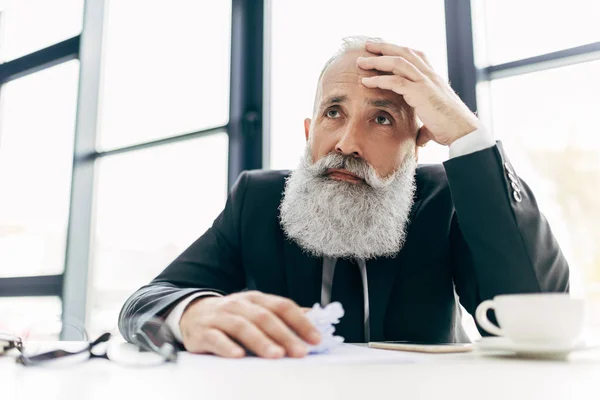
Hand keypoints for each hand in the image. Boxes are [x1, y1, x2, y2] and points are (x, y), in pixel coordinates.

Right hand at [179, 291, 320, 358]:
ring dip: (260, 341)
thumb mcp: (256, 310)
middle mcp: (239, 304)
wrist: (191, 314)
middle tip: (300, 352)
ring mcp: (220, 317)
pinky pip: (216, 338)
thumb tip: (313, 318)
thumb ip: (281, 315)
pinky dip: (227, 347)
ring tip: (276, 355)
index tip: (316, 339)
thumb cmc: (231, 316)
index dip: (301, 322)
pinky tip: (239, 356)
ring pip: (242, 326)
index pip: (282, 306)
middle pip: (264, 317)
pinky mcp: (203, 332)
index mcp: (255, 299)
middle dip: (284, 335)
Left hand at [356, 41, 480, 146]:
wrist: (463, 133)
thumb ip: (425, 126)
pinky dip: (379, 80)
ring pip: (398, 62)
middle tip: (367, 46)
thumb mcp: (434, 123)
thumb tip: (420, 138)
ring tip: (361, 61)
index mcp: (434, 79)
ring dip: (377, 60)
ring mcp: (426, 82)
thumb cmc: (451, 129)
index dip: (398, 50)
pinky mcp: (421, 93)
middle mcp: (430, 76)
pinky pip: (396, 82)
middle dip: (384, 47)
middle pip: (405, 52)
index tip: (382, 49)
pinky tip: (366, 82)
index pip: (415, 56)